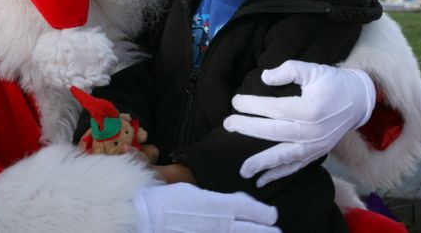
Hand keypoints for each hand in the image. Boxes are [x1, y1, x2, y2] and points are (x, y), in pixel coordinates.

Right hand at [133, 183, 279, 232]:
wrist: (143, 219)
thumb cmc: (165, 202)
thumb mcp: (193, 193)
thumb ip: (217, 200)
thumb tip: (234, 204)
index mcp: (219, 205)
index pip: (250, 210)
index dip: (264, 214)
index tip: (272, 216)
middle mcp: (220, 224)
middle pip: (252, 230)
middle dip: (266, 232)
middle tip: (277, 232)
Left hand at [223, 61, 375, 186]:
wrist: (358, 100)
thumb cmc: (333, 82)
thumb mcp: (313, 69)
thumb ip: (288, 70)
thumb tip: (264, 78)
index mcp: (310, 109)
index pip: (275, 109)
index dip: (253, 106)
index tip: (235, 102)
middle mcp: (312, 131)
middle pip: (274, 132)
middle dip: (248, 129)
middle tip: (227, 125)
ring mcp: (315, 146)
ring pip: (284, 156)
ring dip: (262, 162)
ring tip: (242, 168)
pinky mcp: (316, 154)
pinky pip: (295, 167)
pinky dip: (279, 174)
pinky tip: (262, 180)